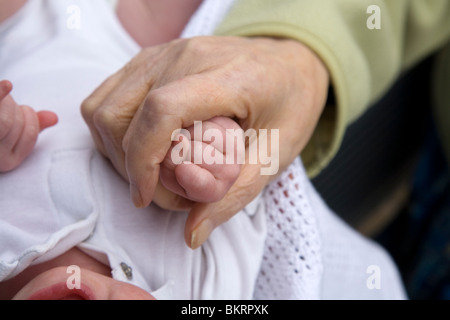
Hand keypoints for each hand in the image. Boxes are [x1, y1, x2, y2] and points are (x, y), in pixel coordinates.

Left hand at [0, 80, 57, 171]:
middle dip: (11, 107)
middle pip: (14, 121)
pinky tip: (6, 85)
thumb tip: (53, 117)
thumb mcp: (11, 135)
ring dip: (2, 102)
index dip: (28, 116)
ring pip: (3, 117)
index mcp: (8, 161)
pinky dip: (0, 94)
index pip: (30, 131)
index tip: (20, 111)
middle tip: (2, 107)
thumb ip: (33, 126)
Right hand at [81, 36, 328, 247]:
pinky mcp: (152, 59)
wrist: (289, 60)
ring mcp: (164, 54)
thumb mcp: (277, 154)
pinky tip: (144, 147)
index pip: (161, 111)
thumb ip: (233, 194)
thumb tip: (191, 234)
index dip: (143, 161)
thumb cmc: (290, 103)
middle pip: (121, 113)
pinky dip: (114, 130)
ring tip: (154, 171)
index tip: (146, 197)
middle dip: (132, 167)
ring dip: (116, 150)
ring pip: (104, 106)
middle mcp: (185, 57)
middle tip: (167, 191)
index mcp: (227, 78)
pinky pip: (109, 95)